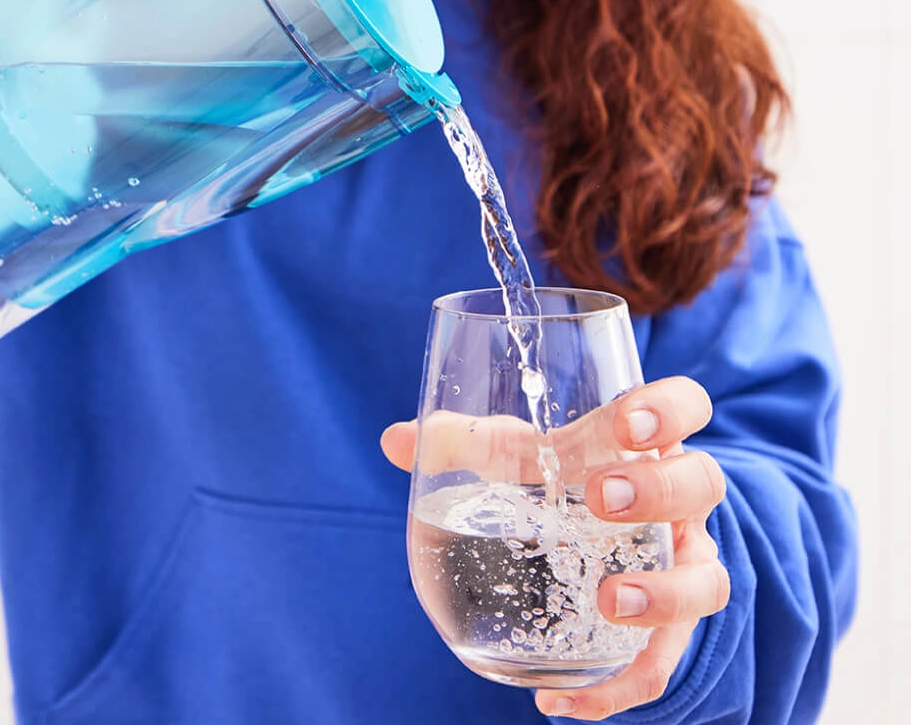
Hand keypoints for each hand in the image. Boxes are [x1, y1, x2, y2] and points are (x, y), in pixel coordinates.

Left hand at [382, 376, 730, 719]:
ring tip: (609, 600)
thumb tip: (396, 441)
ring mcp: (682, 564)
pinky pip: (659, 666)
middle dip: (659, 491)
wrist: (611, 537)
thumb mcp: (521, 452)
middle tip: (600, 500)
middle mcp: (678, 500)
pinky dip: (613, 689)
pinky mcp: (670, 630)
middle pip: (702, 484)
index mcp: (646, 441)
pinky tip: (557, 700)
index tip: (626, 423)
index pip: (685, 406)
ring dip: (663, 594)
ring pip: (705, 580)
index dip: (668, 410)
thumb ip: (465, 442)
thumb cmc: (564, 473)